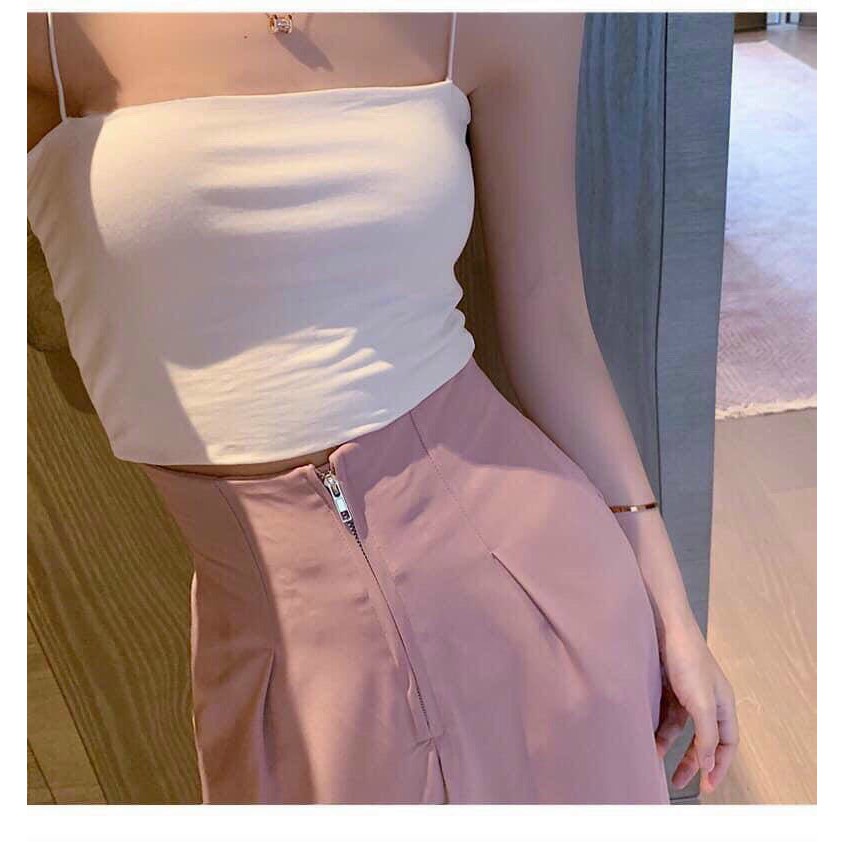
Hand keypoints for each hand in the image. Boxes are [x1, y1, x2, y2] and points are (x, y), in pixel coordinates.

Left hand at [654, 620, 738, 793]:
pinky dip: (658, 728)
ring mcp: (687, 693)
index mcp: (724, 704)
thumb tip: (710, 764)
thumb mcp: (702, 702)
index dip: (720, 766)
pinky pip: (665, 715)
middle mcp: (707, 700)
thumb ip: (707, 735)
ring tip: (657, 760)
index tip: (708, 787)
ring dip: (671, 746)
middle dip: (693, 762)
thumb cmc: (687, 659)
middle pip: (703, 739)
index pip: (727, 743)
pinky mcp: (667, 686)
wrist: (663, 626)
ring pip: (681, 729)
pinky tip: (648, 738)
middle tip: (680, 782)